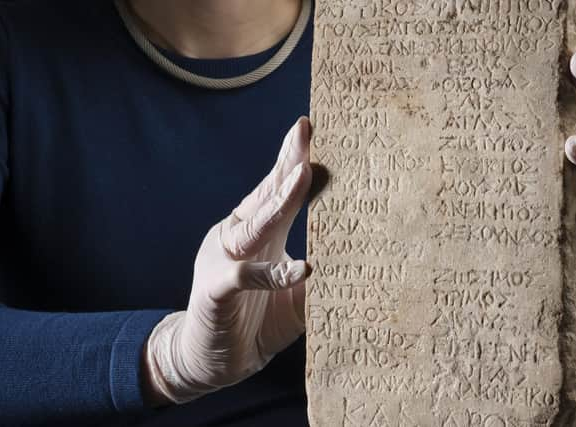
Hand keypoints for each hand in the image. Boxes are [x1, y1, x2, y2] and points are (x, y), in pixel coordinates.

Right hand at [143, 118, 311, 404]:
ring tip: (302, 177)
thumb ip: (319, 274)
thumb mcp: (296, 294)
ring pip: (254, 225)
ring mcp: (225, 260)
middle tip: (305, 133)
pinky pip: (244, 276)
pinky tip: (299, 268)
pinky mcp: (216, 290)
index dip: (292, 160)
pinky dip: (271, 273)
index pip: (275, 189)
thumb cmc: (257, 320)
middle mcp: (240, 238)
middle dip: (287, 164)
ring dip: (278, 202)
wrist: (214, 360)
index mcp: (259, 234)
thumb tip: (362, 260)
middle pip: (265, 196)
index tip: (310, 130)